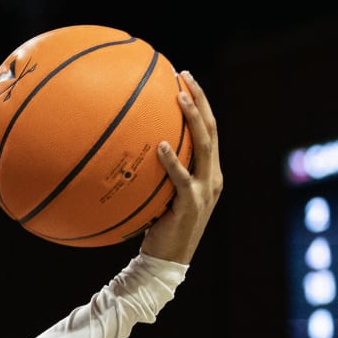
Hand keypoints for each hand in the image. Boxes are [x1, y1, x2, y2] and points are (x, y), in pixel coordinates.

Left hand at [142, 71, 223, 263]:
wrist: (165, 261)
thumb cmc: (156, 227)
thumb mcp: (157, 194)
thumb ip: (153, 172)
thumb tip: (125, 148)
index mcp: (209, 172)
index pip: (209, 130)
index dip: (200, 103)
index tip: (185, 78)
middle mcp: (213, 177)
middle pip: (211, 129)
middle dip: (200, 99)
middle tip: (184, 75)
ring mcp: (205, 190)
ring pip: (205, 146)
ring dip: (193, 119)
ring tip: (179, 97)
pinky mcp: (192, 204)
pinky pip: (182, 178)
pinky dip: (173, 161)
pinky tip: (159, 146)